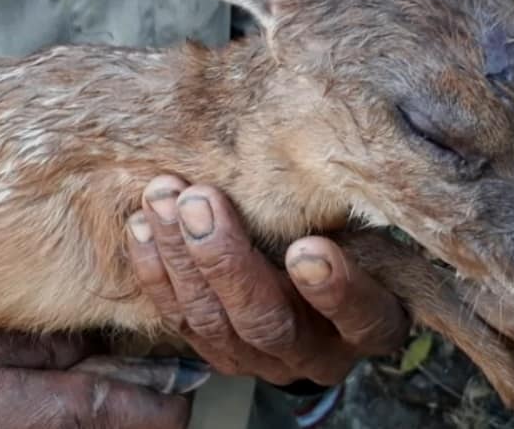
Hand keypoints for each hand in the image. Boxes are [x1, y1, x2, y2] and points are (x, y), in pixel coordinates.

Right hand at [0, 332, 189, 428]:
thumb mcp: (1, 348)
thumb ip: (63, 348)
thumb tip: (105, 343)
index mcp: (74, 411)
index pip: (165, 416)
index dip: (177, 394)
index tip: (176, 377)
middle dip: (152, 406)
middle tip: (144, 379)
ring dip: (122, 417)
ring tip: (106, 388)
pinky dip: (90, 425)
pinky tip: (64, 406)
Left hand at [125, 175, 409, 386]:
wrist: (317, 288)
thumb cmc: (356, 244)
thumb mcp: (371, 233)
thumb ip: (354, 215)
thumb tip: (328, 153)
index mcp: (369, 327)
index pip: (361, 316)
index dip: (334, 289)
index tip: (308, 248)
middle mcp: (315, 354)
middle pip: (269, 322)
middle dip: (227, 262)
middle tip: (200, 201)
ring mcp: (260, 360)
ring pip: (214, 323)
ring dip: (181, 258)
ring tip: (163, 199)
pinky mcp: (217, 352)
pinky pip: (179, 320)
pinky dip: (156, 272)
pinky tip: (141, 225)